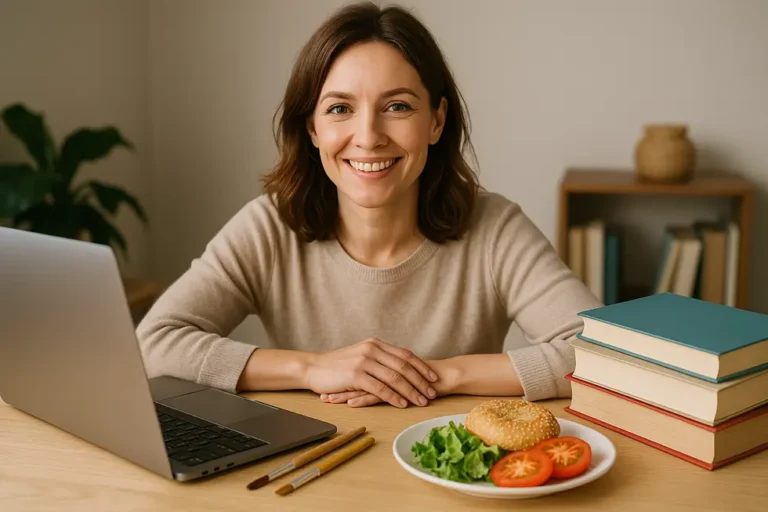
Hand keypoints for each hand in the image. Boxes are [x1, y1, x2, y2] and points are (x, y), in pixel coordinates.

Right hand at [305, 338, 438, 407]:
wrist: (314, 368)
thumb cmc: (337, 366)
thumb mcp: (360, 356)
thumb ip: (378, 359)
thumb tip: (400, 370)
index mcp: (376, 344)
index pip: (405, 355)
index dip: (421, 367)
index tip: (433, 378)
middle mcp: (372, 349)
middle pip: (404, 366)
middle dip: (421, 381)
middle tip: (432, 393)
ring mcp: (364, 361)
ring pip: (395, 378)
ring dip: (411, 391)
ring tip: (421, 401)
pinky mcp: (356, 375)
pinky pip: (380, 388)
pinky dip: (394, 397)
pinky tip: (402, 404)